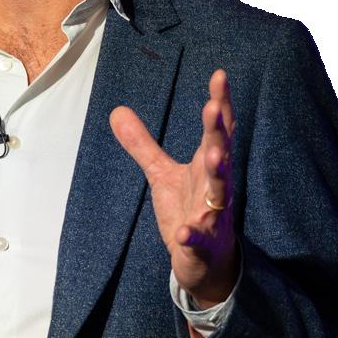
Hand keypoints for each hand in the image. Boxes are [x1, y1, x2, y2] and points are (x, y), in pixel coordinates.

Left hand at [110, 69, 237, 307]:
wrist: (205, 262)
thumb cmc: (189, 209)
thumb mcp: (162, 174)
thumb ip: (143, 144)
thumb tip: (116, 110)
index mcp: (205, 166)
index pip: (217, 130)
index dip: (220, 103)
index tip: (219, 75)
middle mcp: (214, 186)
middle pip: (221, 154)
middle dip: (218, 132)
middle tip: (214, 107)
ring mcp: (212, 215)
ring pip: (219, 193)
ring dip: (218, 175)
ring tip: (215, 156)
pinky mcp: (203, 243)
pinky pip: (198, 238)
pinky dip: (191, 234)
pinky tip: (183, 230)